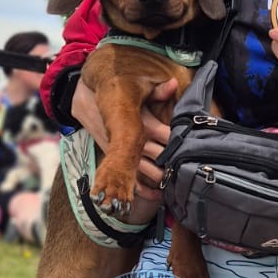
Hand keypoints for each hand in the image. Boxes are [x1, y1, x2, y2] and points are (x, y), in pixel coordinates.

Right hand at [71, 75, 176, 220]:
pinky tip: (156, 195)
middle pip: (156, 155)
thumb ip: (158, 90)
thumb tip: (174, 83)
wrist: (87, 100)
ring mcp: (122, 150)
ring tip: (174, 185)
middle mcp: (131, 138)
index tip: (189, 148)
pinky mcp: (116, 158)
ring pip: (143, 170)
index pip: (163, 134)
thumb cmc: (118, 94)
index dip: (176, 141)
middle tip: (186, 171)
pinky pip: (128, 178)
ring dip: (159, 179)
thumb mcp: (137, 89)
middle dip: (171, 164)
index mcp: (140, 121)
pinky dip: (142, 189)